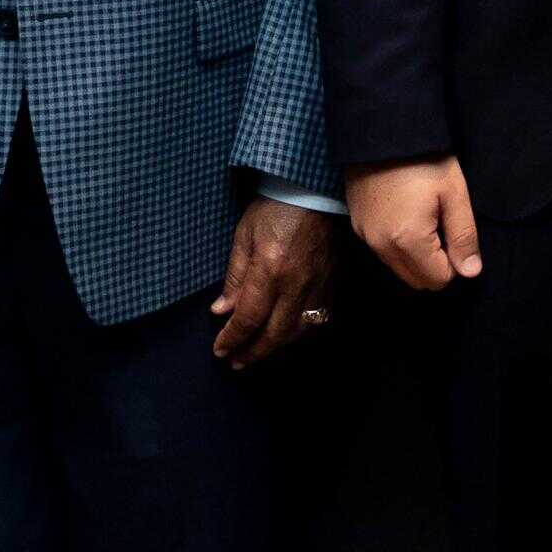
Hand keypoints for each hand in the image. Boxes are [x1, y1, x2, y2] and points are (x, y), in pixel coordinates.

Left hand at [209, 196, 340, 368]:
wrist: (314, 188)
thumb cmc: (275, 206)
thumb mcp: (244, 235)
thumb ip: (235, 276)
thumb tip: (222, 310)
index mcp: (270, 270)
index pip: (248, 318)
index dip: (232, 338)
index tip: (220, 351)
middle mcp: (296, 285)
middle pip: (274, 334)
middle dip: (253, 353)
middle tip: (236, 363)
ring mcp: (318, 285)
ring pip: (299, 332)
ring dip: (276, 347)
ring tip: (259, 352)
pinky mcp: (332, 282)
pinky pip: (318, 319)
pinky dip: (301, 333)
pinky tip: (288, 335)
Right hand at [345, 157, 481, 291]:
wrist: (382, 129)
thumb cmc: (423, 159)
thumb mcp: (454, 193)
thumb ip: (464, 236)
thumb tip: (471, 272)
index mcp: (408, 240)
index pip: (438, 280)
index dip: (453, 261)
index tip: (453, 230)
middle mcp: (381, 246)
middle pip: (416, 280)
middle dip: (435, 263)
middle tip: (441, 225)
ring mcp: (365, 236)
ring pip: (398, 267)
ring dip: (416, 255)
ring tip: (423, 216)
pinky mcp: (357, 225)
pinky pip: (383, 251)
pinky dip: (397, 244)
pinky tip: (404, 213)